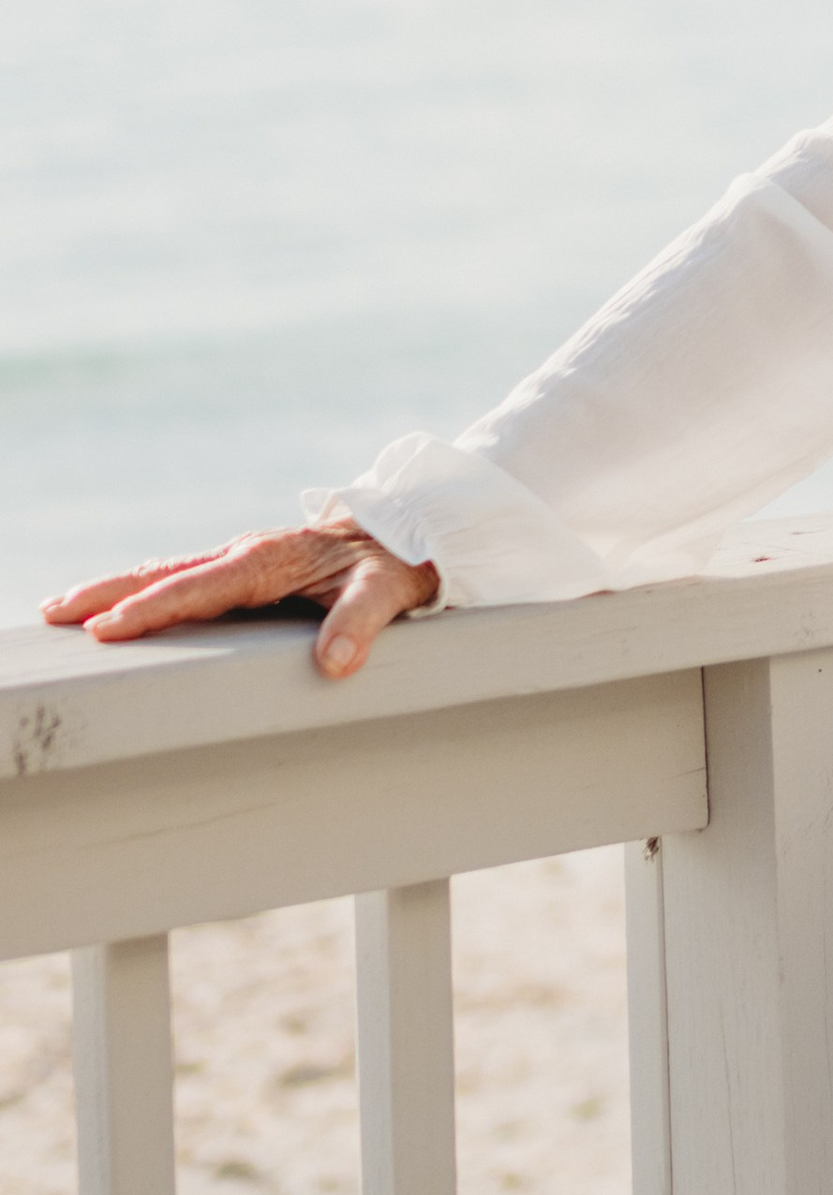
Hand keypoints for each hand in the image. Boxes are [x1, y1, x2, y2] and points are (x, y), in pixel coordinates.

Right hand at [44, 520, 439, 681]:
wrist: (417, 530)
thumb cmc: (400, 562)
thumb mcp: (390, 593)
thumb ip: (361, 625)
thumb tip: (335, 664)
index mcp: (269, 560)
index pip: (197, 589)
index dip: (150, 610)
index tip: (104, 630)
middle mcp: (248, 554)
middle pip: (165, 574)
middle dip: (107, 592)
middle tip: (53, 612)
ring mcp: (246, 559)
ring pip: (169, 572)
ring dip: (118, 589)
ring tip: (67, 608)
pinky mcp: (251, 568)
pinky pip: (187, 579)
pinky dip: (148, 588)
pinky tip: (126, 605)